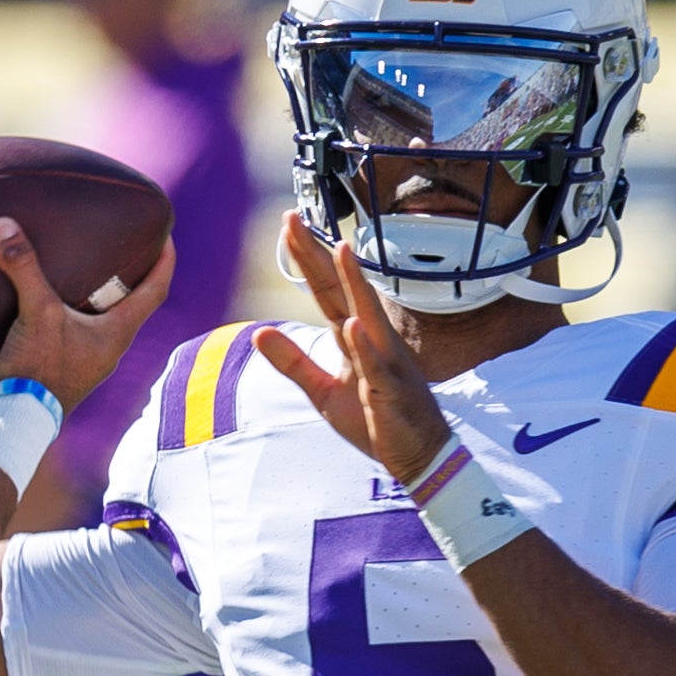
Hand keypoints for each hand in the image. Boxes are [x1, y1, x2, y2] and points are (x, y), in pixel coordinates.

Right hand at [0, 218, 173, 412]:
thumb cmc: (40, 370)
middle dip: (128, 271)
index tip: (166, 235)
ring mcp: (89, 357)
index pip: (156, 290)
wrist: (16, 419)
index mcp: (119, 332)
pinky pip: (76, 327)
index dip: (165, 261)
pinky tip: (47, 293)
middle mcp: (111, 345)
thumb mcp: (36, 313)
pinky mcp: (65, 364)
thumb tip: (5, 225)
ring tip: (82, 260)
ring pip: (101, 315)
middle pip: (131, 301)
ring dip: (96, 290)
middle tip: (120, 241)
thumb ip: (24, 268)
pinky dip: (69, 307)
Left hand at [255, 211, 451, 485]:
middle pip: (341, 289)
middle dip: (319, 254)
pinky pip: (376, 367)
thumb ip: (293, 361)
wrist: (417, 455)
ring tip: (340, 249)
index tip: (288, 223)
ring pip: (367, 314)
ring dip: (355, 282)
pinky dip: (365, 347)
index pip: (325, 289)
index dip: (306, 257)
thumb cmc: (374, 419)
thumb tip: (258, 333)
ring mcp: (384, 362)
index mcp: (353, 337)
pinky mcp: (389, 392)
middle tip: (294, 219)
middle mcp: (371, 339)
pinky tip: (353, 326)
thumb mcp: (323, 391)